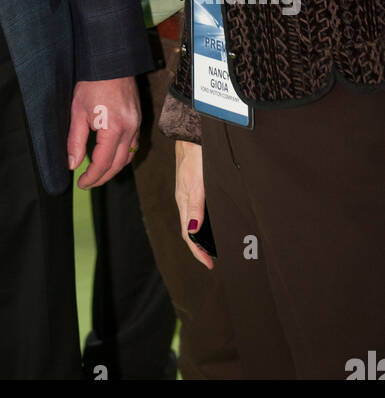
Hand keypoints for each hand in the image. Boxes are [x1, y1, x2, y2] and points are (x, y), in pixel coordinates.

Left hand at [67, 77, 140, 187]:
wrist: (110, 62)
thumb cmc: (92, 83)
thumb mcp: (77, 111)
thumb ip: (75, 141)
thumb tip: (72, 164)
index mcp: (114, 129)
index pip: (103, 163)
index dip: (91, 177)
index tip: (80, 183)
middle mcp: (130, 130)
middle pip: (118, 165)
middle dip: (102, 177)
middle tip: (87, 182)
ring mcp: (136, 124)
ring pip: (128, 156)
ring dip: (114, 168)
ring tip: (97, 172)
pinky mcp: (138, 119)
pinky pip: (133, 145)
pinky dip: (123, 155)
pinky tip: (111, 155)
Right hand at [175, 140, 212, 269]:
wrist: (191, 132)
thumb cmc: (194, 155)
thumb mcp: (196, 182)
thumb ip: (194, 207)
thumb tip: (192, 233)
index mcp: (184, 202)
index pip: (188, 234)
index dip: (198, 252)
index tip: (210, 265)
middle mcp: (185, 199)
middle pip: (189, 230)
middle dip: (199, 247)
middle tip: (214, 259)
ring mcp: (188, 192)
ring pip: (193, 220)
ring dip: (201, 236)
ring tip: (214, 246)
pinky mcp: (193, 184)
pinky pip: (196, 210)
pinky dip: (203, 222)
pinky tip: (212, 221)